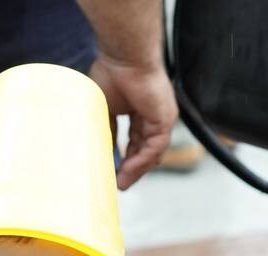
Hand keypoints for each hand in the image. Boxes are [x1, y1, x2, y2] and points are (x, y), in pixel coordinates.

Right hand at [89, 54, 176, 189]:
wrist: (123, 58)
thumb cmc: (111, 74)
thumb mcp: (104, 108)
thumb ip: (107, 129)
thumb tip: (103, 150)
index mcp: (140, 111)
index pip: (136, 142)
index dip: (126, 158)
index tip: (113, 173)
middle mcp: (154, 116)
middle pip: (146, 150)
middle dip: (132, 169)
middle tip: (118, 184)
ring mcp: (161, 118)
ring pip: (152, 153)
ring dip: (137, 170)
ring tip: (121, 183)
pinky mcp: (164, 120)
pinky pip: (155, 148)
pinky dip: (141, 161)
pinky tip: (127, 170)